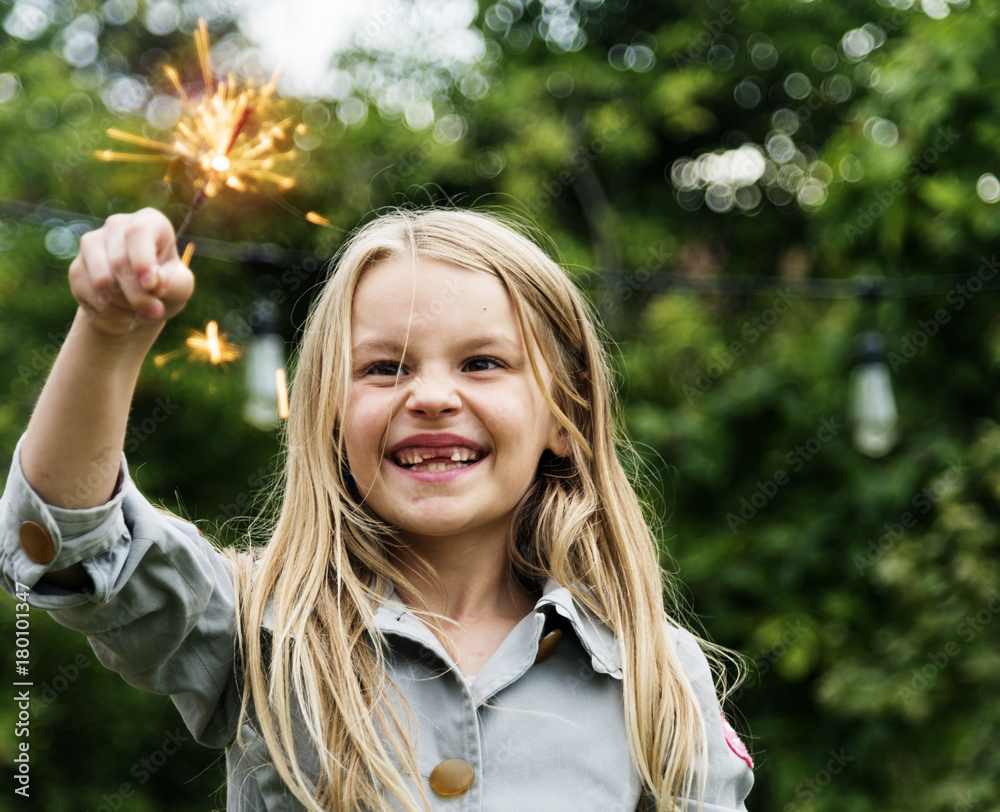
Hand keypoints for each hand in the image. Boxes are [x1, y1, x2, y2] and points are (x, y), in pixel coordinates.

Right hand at [69, 208, 194, 336]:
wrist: (138, 306)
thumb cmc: (165, 289)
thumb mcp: (181, 287)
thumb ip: (174, 283)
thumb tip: (157, 281)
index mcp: (149, 222)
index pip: (139, 232)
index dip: (143, 261)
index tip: (152, 286)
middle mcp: (117, 225)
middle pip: (119, 261)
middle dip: (138, 295)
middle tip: (154, 312)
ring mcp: (92, 244)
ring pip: (101, 279)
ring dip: (123, 304)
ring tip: (138, 310)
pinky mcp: (76, 267)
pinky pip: (88, 293)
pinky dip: (108, 311)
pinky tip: (121, 311)